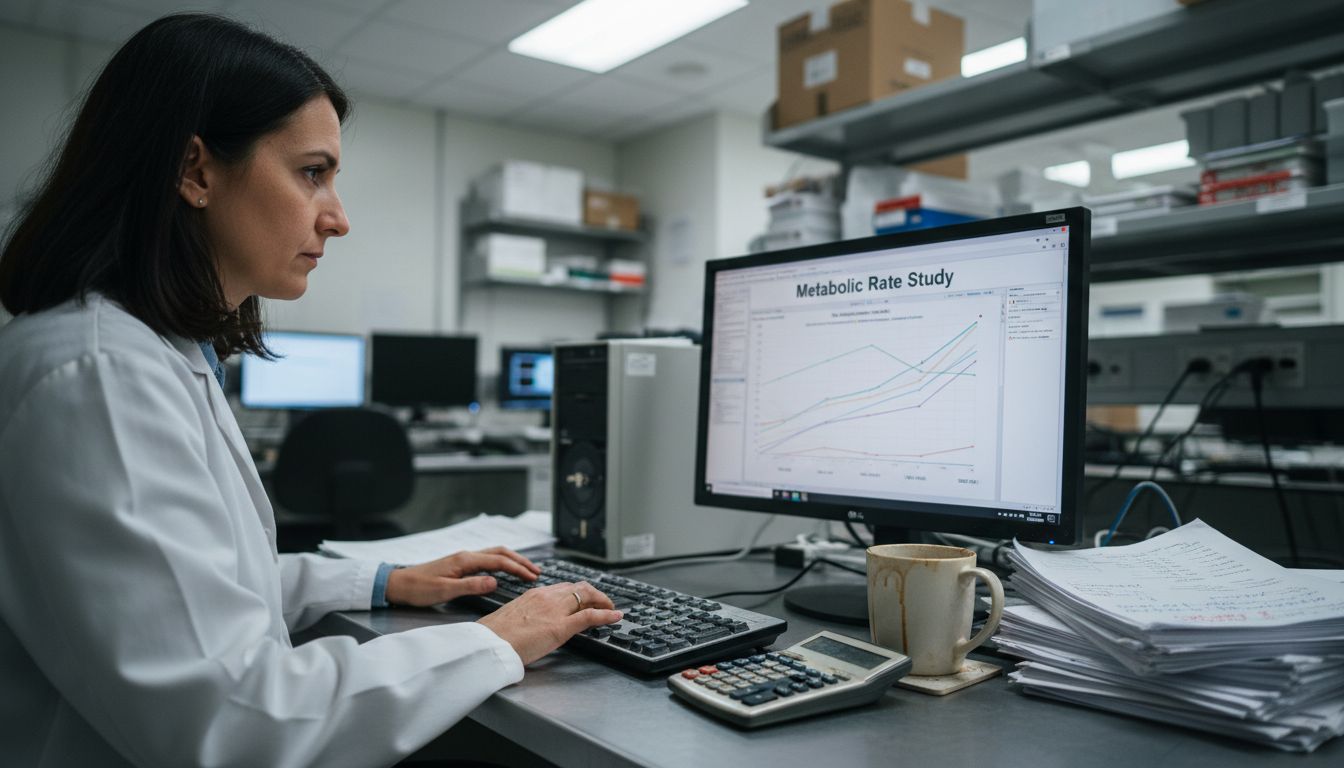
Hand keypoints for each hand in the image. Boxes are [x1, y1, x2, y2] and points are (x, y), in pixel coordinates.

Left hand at [384, 546, 540, 606]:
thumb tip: (495, 581)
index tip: (532, 577)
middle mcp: (466, 555)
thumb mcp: (445, 591)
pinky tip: (505, 570)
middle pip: (500, 552)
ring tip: (526, 570)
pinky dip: (502, 562)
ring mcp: (463, 558)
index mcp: (465, 560)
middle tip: (536, 572)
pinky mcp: (460, 564)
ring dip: (513, 560)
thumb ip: (471, 586)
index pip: (499, 561)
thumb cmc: (418, 588)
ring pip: (494, 553)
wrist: (398, 584)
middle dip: (520, 560)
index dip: (518, 568)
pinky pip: (487, 559)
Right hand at [477, 580, 622, 665]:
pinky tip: (615, 617)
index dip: (578, 593)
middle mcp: (546, 597)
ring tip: (610, 609)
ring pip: (587, 597)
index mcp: (534, 594)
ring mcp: (555, 611)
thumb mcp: (512, 618)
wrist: (488, 644)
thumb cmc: (494, 636)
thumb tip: (532, 624)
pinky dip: (606, 615)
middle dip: (594, 594)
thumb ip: (527, 616)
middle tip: (603, 603)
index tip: (584, 599)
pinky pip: (590, 616)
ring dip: (602, 601)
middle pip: (578, 588)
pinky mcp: (560, 627)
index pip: (563, 588)